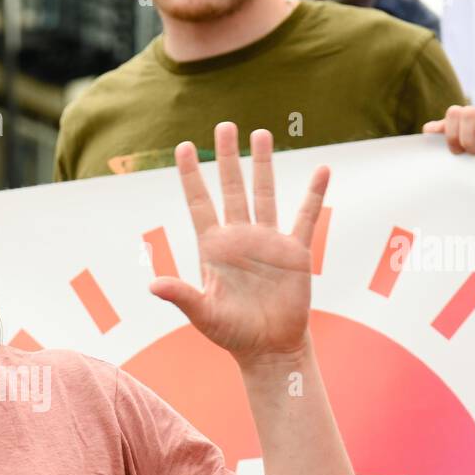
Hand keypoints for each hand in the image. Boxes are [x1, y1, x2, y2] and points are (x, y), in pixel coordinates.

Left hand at [150, 122, 328, 367]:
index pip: (199, 203)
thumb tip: (153, 286)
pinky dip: (314, 195)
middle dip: (226, 157)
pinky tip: (322, 170)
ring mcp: (268, 241)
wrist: (268, 348)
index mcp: (214, 248)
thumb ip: (181, 296)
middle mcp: (239, 238)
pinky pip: (306, 217)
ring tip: (260, 134)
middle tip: (224, 126)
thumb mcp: (203, 314)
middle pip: (231, 188)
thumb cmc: (232, 333)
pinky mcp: (295, 252)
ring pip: (264, 194)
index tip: (182, 147)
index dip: (191, 176)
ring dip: (263, 165)